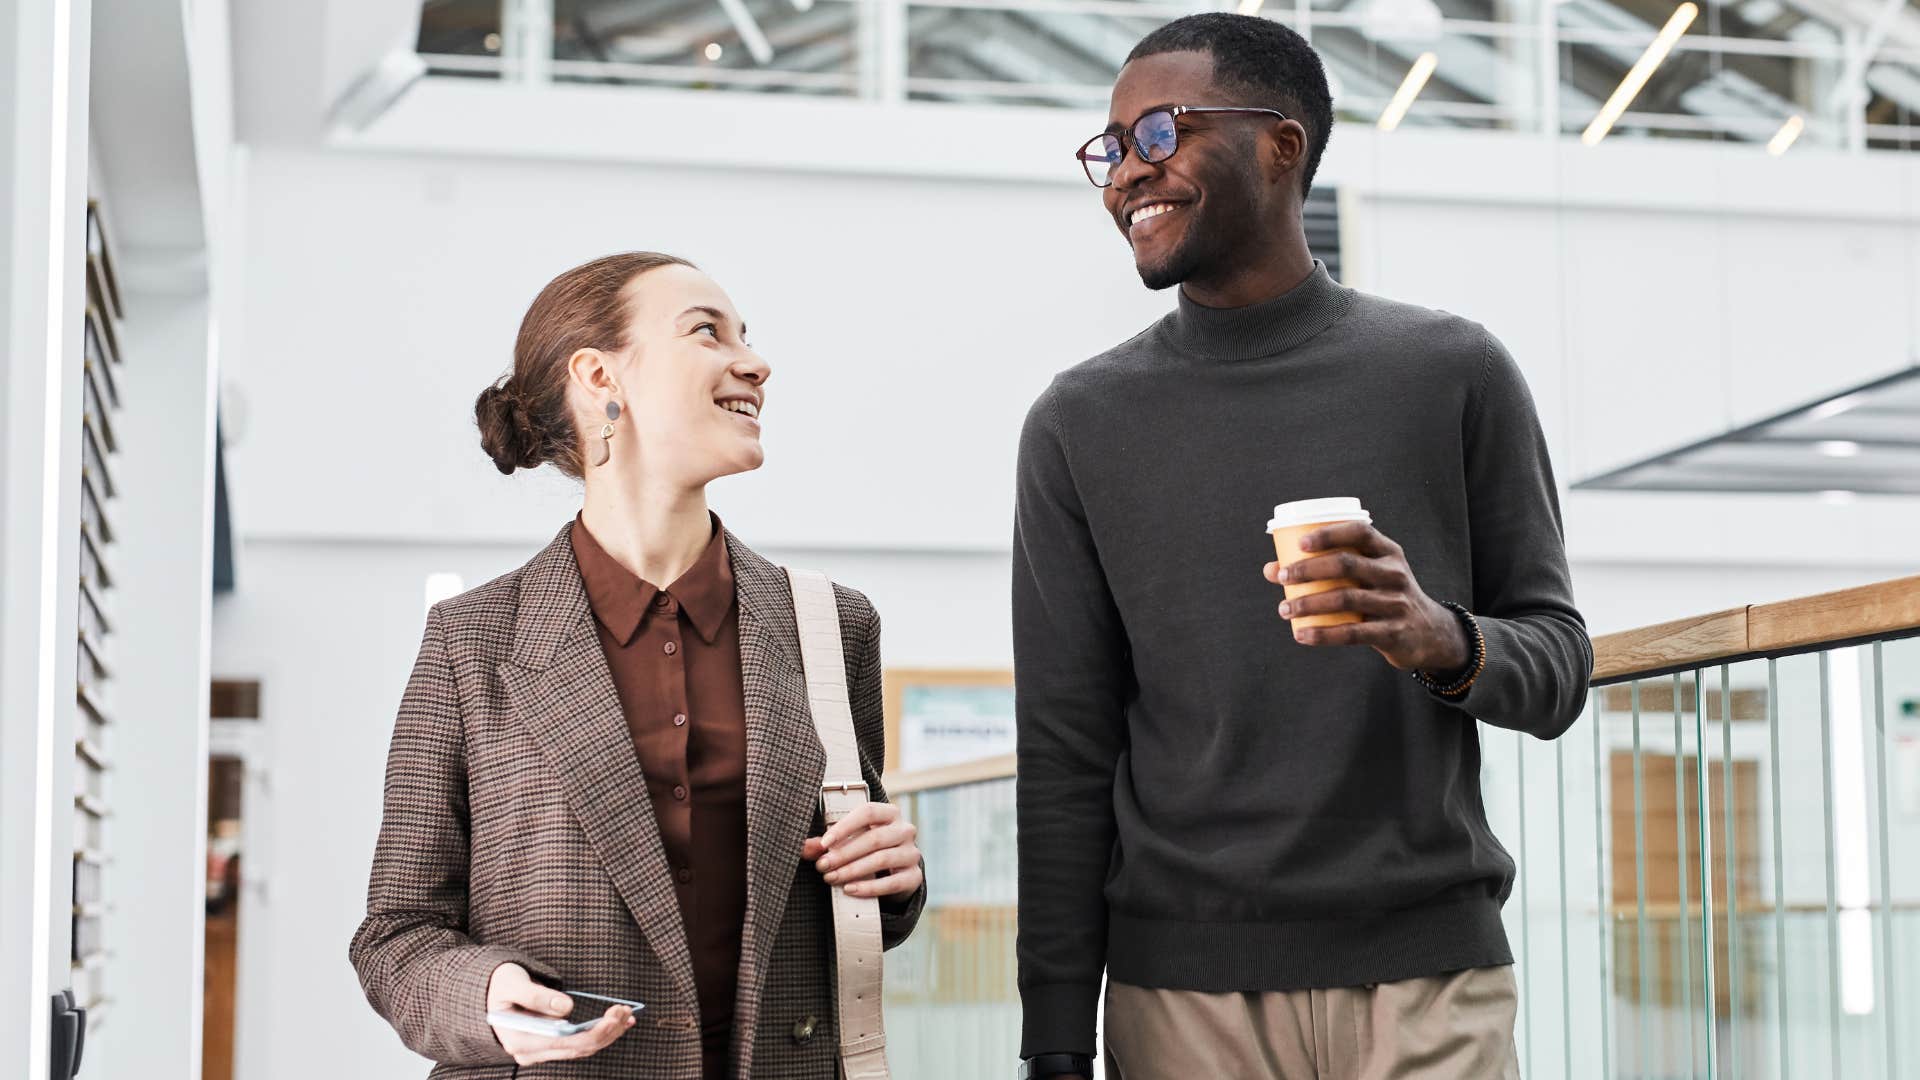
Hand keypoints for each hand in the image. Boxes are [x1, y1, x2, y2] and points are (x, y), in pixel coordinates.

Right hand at [486, 962, 633, 1065]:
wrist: (488, 994)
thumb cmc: (498, 985)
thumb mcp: (511, 983)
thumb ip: (536, 995)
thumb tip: (567, 1008)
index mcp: (520, 1040)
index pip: (563, 1044)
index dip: (592, 1033)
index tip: (613, 1016)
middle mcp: (531, 1052)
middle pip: (577, 1049)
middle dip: (605, 1031)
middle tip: (624, 1010)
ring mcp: (541, 1051)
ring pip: (581, 1048)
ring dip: (607, 1033)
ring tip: (626, 1014)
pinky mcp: (550, 1044)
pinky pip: (579, 1043)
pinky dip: (600, 1032)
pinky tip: (618, 1022)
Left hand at [802, 801, 923, 899]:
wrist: (895, 871)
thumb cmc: (867, 848)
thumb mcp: (850, 840)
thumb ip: (828, 843)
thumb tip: (806, 847)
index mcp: (889, 813)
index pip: (868, 812)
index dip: (844, 827)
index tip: (824, 843)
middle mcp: (904, 830)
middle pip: (873, 839)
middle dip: (844, 853)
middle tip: (822, 865)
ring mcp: (912, 853)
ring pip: (882, 859)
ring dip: (853, 870)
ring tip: (831, 878)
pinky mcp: (914, 876)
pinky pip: (891, 883)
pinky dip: (868, 888)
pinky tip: (850, 889)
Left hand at [1262, 521, 1468, 673]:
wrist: (1429, 633)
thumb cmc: (1384, 595)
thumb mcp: (1366, 576)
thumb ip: (1326, 569)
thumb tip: (1271, 569)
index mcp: (1388, 552)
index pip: (1360, 531)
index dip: (1329, 534)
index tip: (1300, 543)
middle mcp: (1394, 573)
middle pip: (1347, 564)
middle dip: (1309, 569)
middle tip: (1282, 577)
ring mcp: (1396, 603)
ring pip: (1346, 599)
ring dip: (1309, 603)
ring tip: (1283, 608)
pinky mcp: (1393, 632)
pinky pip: (1352, 633)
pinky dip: (1323, 634)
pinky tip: (1301, 634)